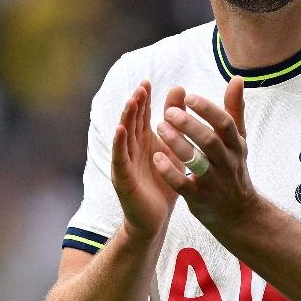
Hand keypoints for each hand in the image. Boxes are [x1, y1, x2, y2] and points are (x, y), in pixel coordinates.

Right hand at [112, 80, 185, 240]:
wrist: (156, 218)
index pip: (143, 116)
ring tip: (133, 101)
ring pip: (124, 137)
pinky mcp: (123, 179)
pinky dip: (119, 144)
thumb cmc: (164, 182)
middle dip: (136, 104)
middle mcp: (132, 149)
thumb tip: (181, 91)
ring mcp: (126, 163)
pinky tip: (120, 131)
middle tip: (142, 86)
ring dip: (127, 118)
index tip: (148, 81)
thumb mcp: (174, 150)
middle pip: (132, 122)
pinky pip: (120, 159)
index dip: (144, 99)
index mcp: (145, 142)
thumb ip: (176, 124)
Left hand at [152, 76, 260, 235]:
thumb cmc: (234, 168)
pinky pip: (184, 184)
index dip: (207, 110)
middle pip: (210, 141)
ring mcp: (214, 181)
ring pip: (197, 161)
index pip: (225, 124)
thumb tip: (237, 79)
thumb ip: (234, 110)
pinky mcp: (199, 198)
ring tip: (159, 128)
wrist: (238, 213)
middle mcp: (227, 162)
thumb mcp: (238, 141)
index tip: (189, 97)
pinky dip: (170, 171)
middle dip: (189, 125)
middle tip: (168, 112)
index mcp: (236, 146)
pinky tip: (156, 158)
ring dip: (177, 144)